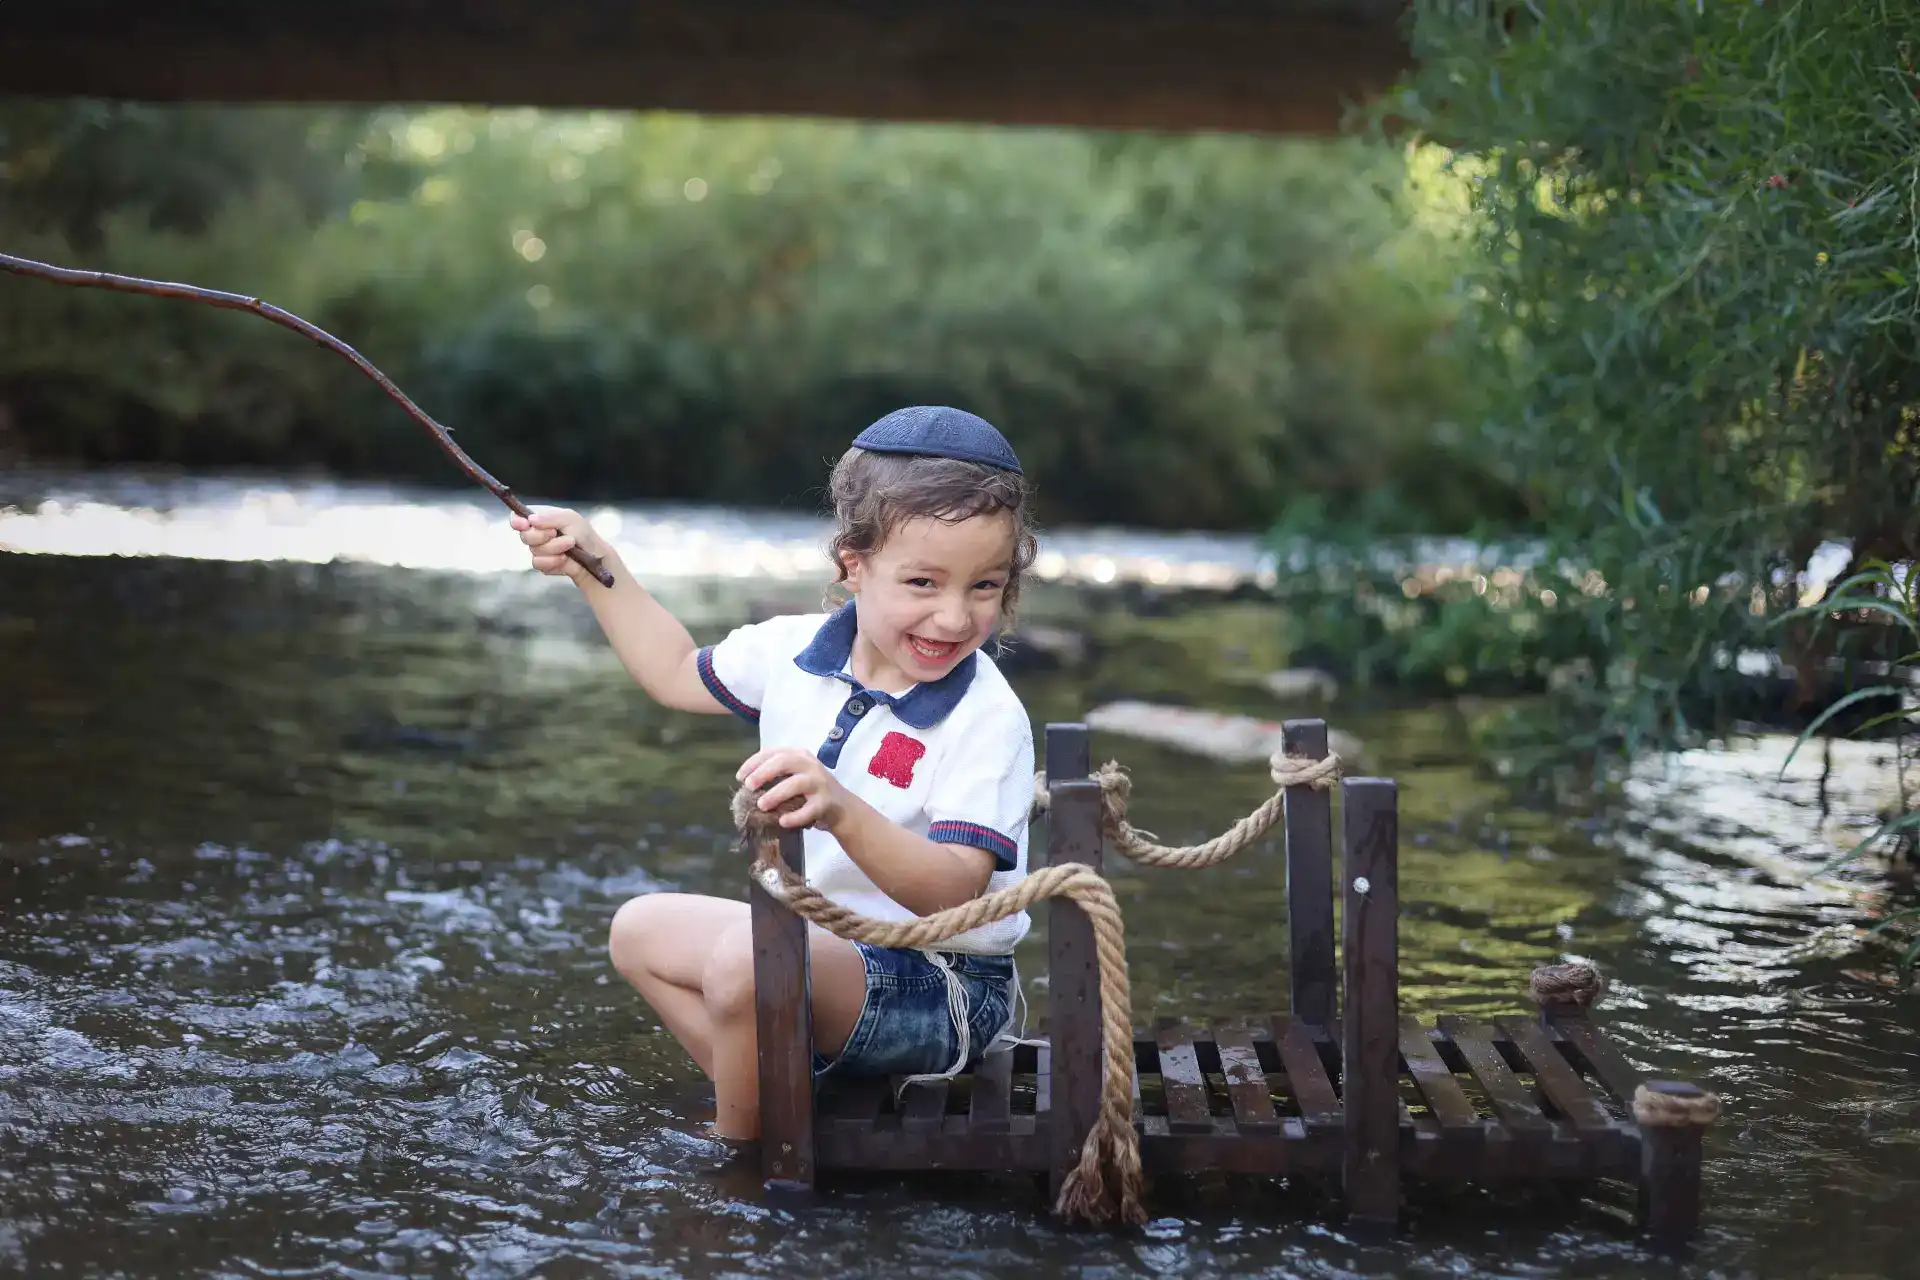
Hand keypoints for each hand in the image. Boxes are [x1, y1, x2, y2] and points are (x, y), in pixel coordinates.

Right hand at [510, 506, 604, 583]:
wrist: (595, 557)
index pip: (518, 517)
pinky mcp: (544, 565)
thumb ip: (551, 516)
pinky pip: (539, 563)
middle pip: (524, 535)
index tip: (524, 524)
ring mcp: (540, 550)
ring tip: (570, 546)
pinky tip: (564, 559)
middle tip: (556, 533)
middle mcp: (537, 533)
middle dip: (541, 535)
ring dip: (553, 548)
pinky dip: (553, 561)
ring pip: (533, 550)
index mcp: (541, 518)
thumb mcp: (570, 518)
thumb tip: (530, 519)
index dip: (517, 521)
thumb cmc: (584, 534)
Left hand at [737, 747, 852, 831]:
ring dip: (776, 794)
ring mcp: (820, 783)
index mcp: (799, 755)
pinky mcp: (826, 802)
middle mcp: (810, 765)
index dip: (754, 763)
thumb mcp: (795, 775)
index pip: (773, 752)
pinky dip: (795, 816)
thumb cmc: (810, 791)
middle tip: (748, 786)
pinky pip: (809, 809)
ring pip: (796, 784)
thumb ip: (775, 775)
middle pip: (785, 762)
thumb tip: (746, 785)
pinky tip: (783, 822)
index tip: (740, 777)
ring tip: (761, 805)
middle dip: (763, 773)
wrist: (842, 807)